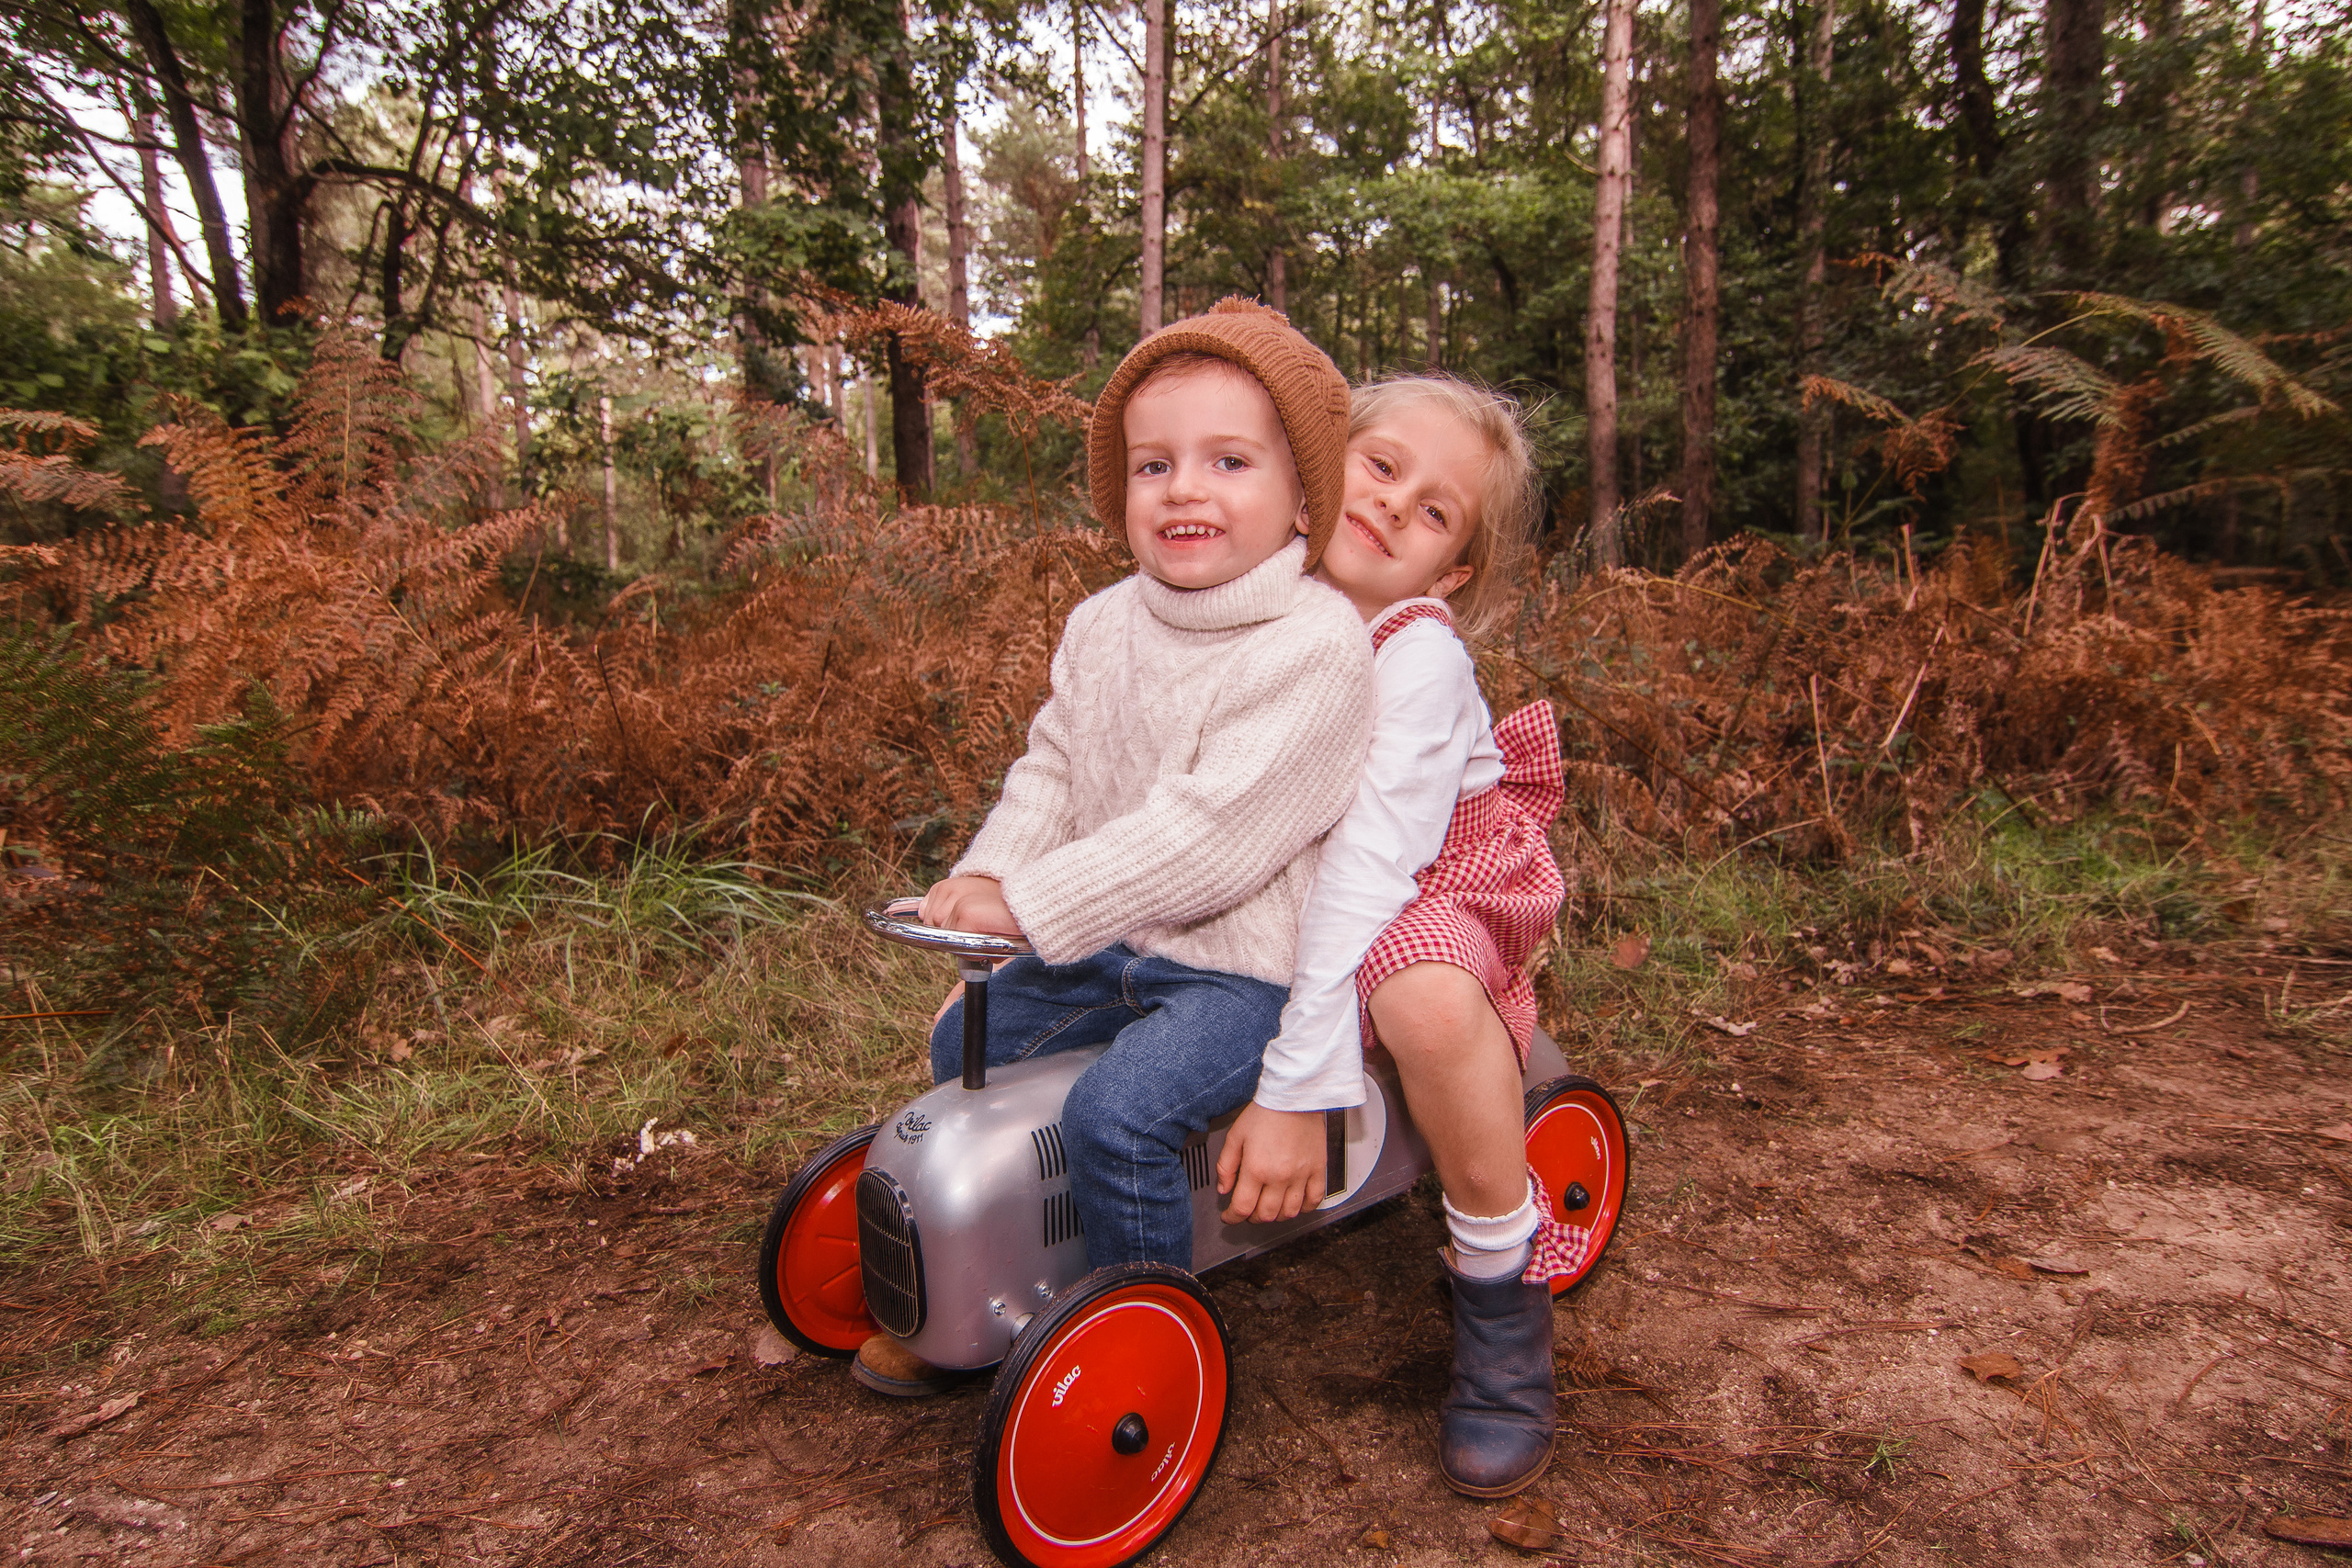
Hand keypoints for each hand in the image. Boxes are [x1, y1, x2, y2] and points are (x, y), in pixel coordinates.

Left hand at [919, 876, 1021, 936]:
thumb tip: (932, 926)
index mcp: (945, 886)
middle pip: (933, 930)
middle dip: (956, 938)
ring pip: (946, 940)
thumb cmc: (1004, 912)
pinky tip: (991, 935)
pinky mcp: (964, 914)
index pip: (926, 917)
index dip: (947, 928)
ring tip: (987, 932)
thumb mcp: (971, 910)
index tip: (968, 925)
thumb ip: (947, 918)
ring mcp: (955, 902)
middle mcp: (947, 889)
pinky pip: (959, 945)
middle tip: (981, 929)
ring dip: (967, 945)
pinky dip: (975, 948)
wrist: (1030, 905)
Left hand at [1215, 1102, 1330, 1223]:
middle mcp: (1280, 1176)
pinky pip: (1315, 1200)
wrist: (1294, 1096)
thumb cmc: (1266, 1112)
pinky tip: (1296, 1204)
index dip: (1232, 1217)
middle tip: (1247, 1211)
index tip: (1229, 1216)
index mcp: (1257, 1168)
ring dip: (1277, 1217)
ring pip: (1290, 1212)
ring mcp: (1301, 1175)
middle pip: (1266, 1214)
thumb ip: (1226, 1166)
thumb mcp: (1235, 1136)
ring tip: (1269, 1209)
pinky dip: (1305, 1208)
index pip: (1242, 1207)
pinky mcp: (1318, 1169)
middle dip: (1252, 1218)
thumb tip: (1224, 1188)